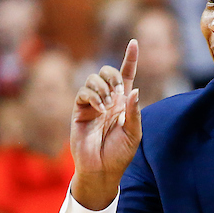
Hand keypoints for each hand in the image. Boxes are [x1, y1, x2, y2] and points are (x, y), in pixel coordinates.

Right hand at [69, 39, 141, 209]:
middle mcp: (107, 100)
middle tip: (118, 93)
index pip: (126, 75)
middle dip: (113, 75)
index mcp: (123, 103)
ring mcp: (92, 104)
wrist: (101, 170)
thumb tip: (134, 90)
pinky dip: (93, 96)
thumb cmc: (119, 154)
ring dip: (102, 87)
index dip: (130, 58)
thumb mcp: (134, 133)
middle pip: (107, 71)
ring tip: (108, 106)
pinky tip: (99, 109)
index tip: (134, 42)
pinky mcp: (79, 110)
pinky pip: (83, 92)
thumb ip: (134, 112)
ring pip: (93, 78)